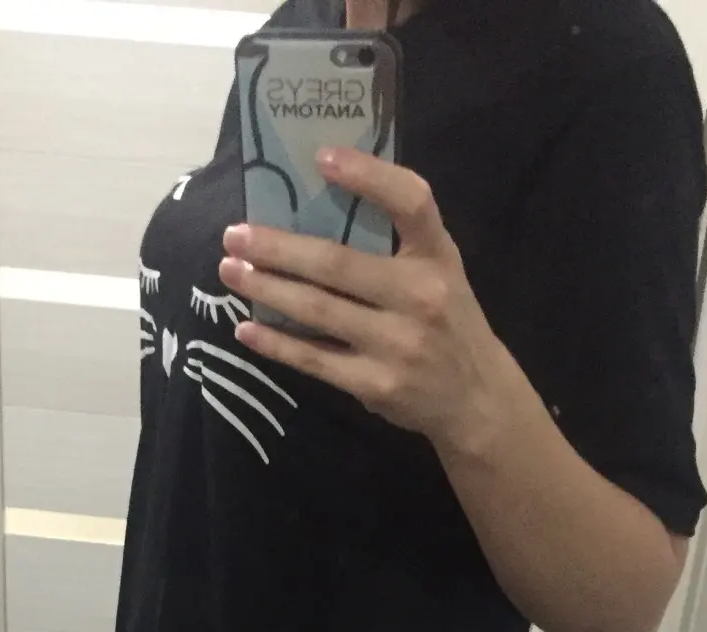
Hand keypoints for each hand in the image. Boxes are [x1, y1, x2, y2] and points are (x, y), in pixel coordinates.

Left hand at [219, 147, 510, 450]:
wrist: (475, 398)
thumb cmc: (446, 320)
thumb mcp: (440, 270)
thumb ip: (395, 241)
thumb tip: (316, 204)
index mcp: (437, 256)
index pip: (412, 202)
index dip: (368, 175)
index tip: (321, 157)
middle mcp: (420, 296)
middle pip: (337, 264)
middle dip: (278, 248)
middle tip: (235, 235)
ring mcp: (397, 344)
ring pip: (317, 310)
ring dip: (266, 288)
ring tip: (231, 271)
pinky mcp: (375, 385)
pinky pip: (315, 359)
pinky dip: (276, 343)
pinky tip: (247, 329)